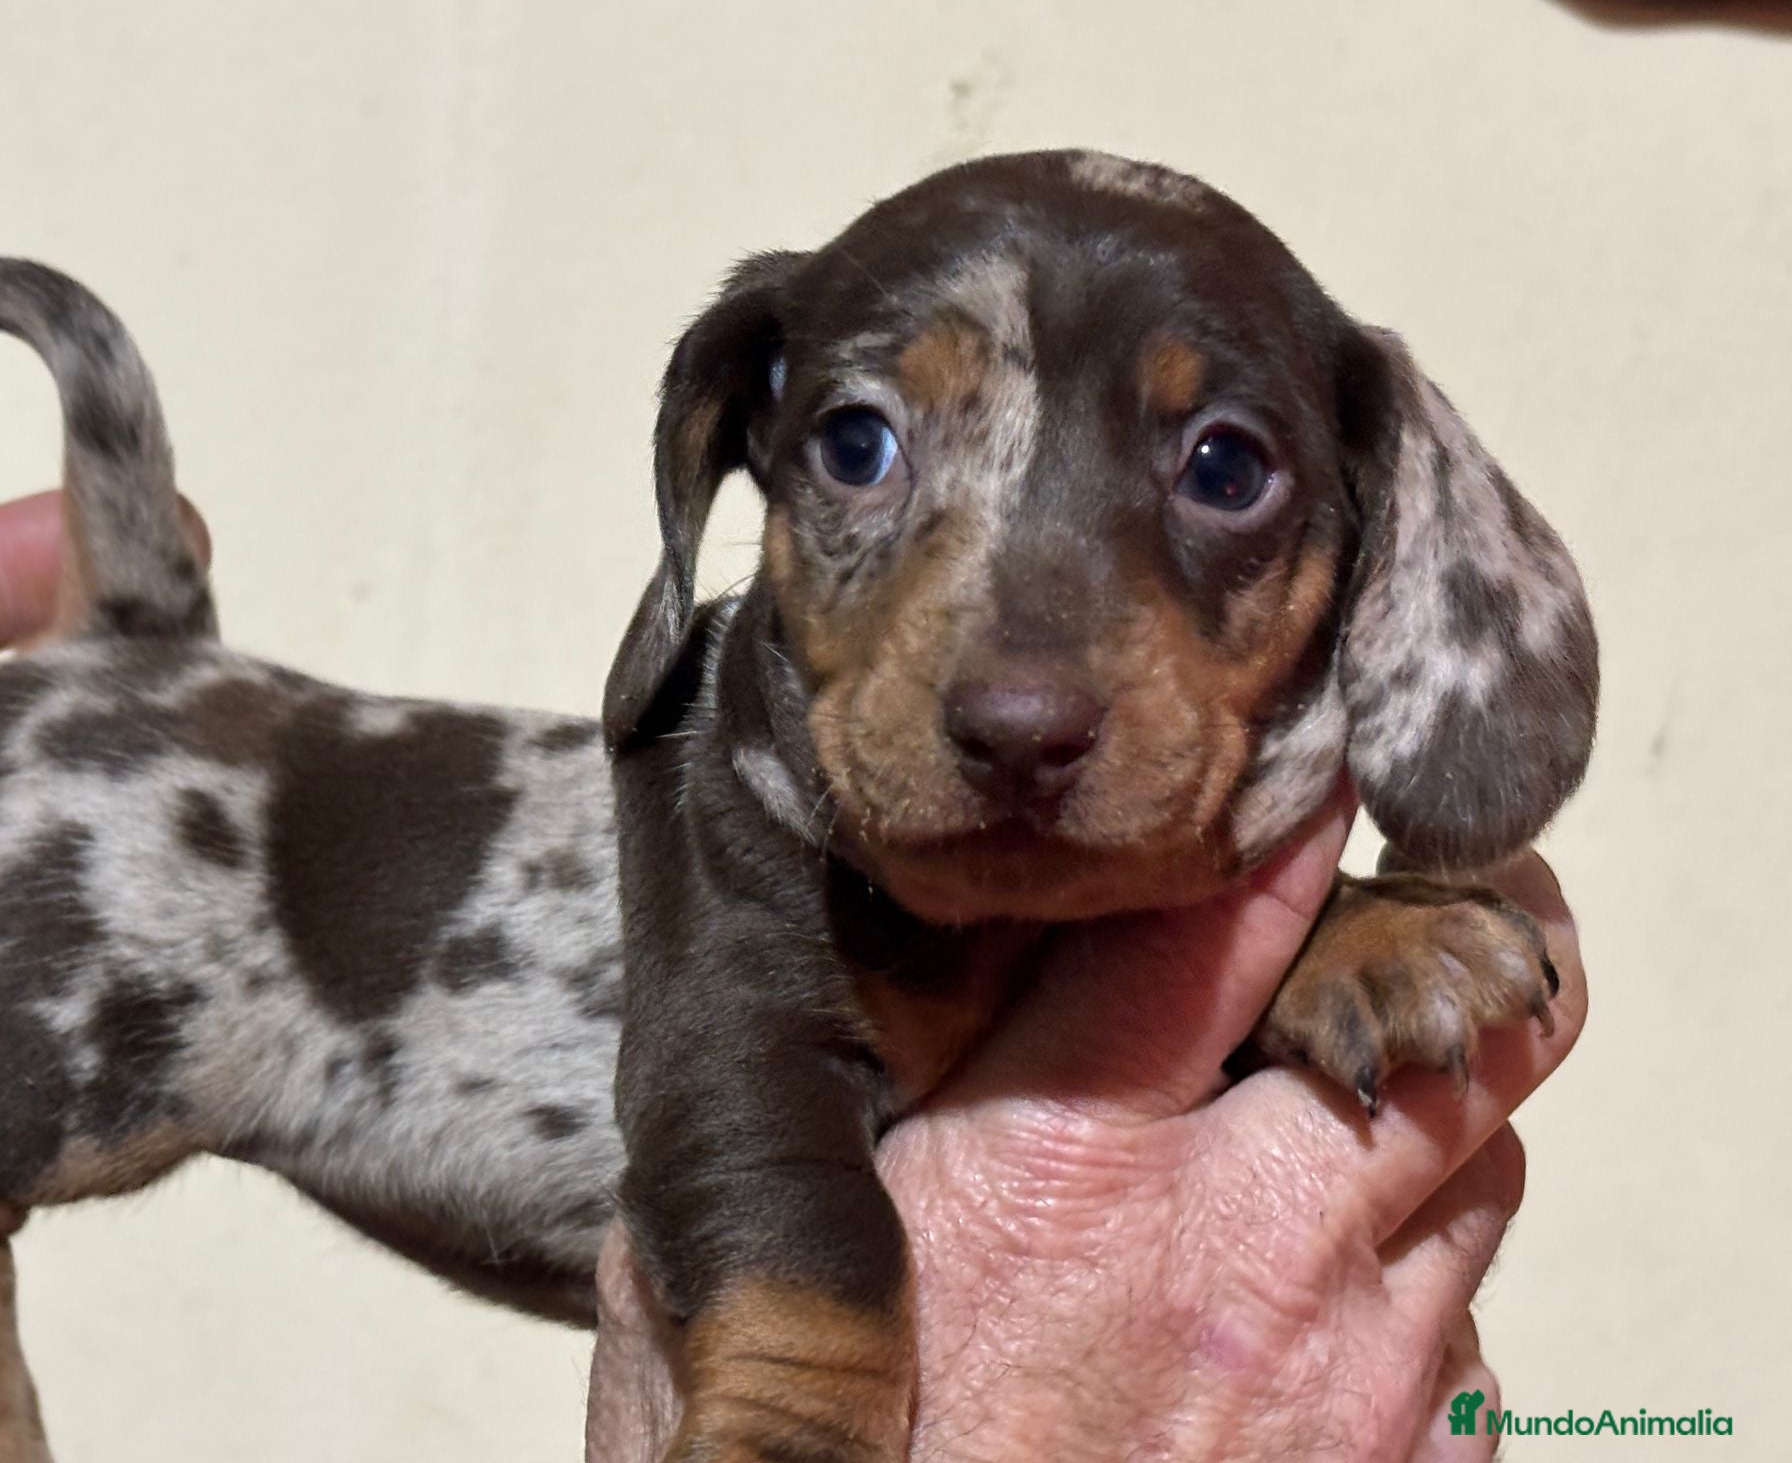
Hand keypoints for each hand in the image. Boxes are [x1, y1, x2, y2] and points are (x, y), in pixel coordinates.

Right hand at [586, 803, 1585, 1460]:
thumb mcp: (706, 1316)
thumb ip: (771, 1170)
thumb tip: (782, 1062)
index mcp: (1047, 1176)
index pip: (1209, 934)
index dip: (1275, 839)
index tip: (1298, 792)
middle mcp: (1227, 1255)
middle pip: (1429, 1039)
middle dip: (1443, 955)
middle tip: (1418, 922)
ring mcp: (1335, 1385)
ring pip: (1472, 1178)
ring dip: (1421, 1129)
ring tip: (1350, 1123)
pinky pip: (1472, 1346)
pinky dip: (1423, 1298)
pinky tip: (1337, 1309)